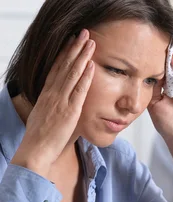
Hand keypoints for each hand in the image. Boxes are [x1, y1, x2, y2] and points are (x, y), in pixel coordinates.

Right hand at [11, 30, 95, 177]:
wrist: (36, 150)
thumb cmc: (43, 138)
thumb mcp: (49, 118)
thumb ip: (59, 109)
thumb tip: (69, 107)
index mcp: (47, 95)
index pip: (57, 69)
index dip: (65, 54)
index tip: (72, 41)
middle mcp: (52, 94)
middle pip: (64, 66)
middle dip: (74, 48)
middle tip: (83, 33)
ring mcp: (60, 101)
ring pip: (72, 74)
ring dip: (82, 57)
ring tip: (90, 42)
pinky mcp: (69, 111)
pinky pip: (78, 91)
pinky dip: (85, 77)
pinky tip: (91, 65)